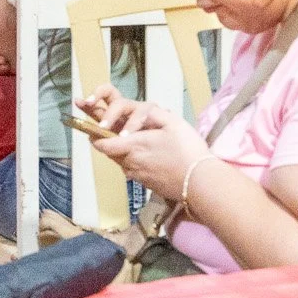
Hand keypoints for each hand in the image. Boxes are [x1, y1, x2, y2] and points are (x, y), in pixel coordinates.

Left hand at [79, 88, 211, 200]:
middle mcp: (129, 163)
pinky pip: (133, 169)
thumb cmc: (187, 150)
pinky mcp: (145, 184)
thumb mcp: (171, 122)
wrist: (201, 183)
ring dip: (124, 150)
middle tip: (118, 129)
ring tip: (141, 142)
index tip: (96, 125)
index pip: (101, 143)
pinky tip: (153, 156)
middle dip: (110, 139)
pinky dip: (136, 160)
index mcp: (132, 145)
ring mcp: (137, 175)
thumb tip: (133, 113)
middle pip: (110, 151)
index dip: (96, 134)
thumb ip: (148, 114)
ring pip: (121, 160)